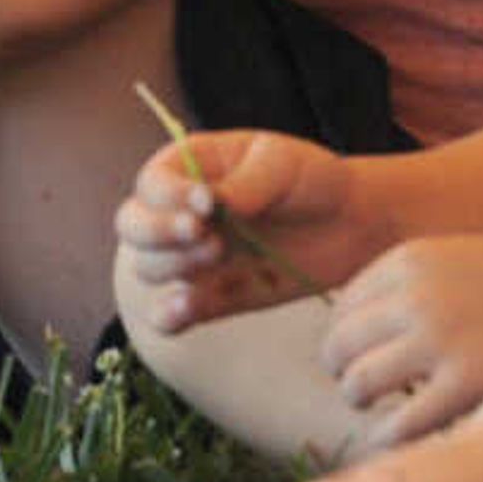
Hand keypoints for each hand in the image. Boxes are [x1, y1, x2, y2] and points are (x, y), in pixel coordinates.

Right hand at [112, 130, 375, 329]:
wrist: (351, 224)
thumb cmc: (311, 180)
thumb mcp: (282, 165)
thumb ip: (245, 184)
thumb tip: (211, 204)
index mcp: (188, 169)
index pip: (151, 183)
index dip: (169, 196)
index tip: (207, 204)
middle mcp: (179, 213)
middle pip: (131, 226)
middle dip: (158, 234)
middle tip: (209, 238)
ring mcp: (192, 257)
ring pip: (147, 267)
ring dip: (174, 266)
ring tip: (222, 255)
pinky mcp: (213, 298)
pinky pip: (171, 315)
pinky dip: (170, 316)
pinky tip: (185, 308)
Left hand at [319, 234, 482, 448]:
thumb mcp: (456, 261)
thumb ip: (405, 286)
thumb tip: (349, 326)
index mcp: (407, 260)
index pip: (342, 310)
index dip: (348, 340)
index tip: (364, 357)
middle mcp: (414, 296)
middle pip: (338, 347)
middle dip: (345, 372)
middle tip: (367, 391)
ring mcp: (439, 340)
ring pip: (357, 385)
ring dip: (362, 403)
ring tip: (384, 411)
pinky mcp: (466, 386)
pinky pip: (398, 425)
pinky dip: (391, 436)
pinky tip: (407, 437)